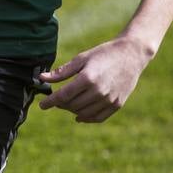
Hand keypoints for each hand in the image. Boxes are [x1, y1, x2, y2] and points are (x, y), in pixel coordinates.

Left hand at [37, 35, 154, 122]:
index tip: (42, 105)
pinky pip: (98, 117)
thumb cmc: (103, 54)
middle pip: (72, 105)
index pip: (63, 96)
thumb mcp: (81, 59)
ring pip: (84, 113)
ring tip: (67, 104)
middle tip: (56, 100)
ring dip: (72, 111)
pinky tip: (79, 116)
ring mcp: (109, 99)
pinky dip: (87, 118)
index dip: (50, 102)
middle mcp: (99, 91)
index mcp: (87, 78)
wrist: (131, 55)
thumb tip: (42, 78)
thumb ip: (61, 72)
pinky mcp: (117, 104)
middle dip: (60, 104)